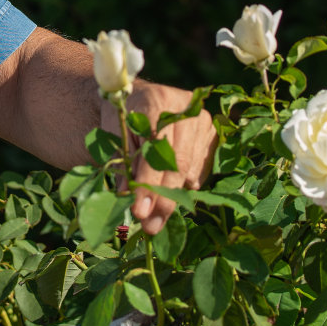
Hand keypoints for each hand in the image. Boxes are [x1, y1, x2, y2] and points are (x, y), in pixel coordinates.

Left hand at [102, 82, 216, 235]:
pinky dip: (184, 186)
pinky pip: (200, 170)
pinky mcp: (211, 134)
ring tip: (155, 216)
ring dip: (172, 197)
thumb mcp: (115, 137)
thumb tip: (128, 198)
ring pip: (189, 170)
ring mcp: (202, 121)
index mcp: (155, 102)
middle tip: (149, 226)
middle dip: (162, 198)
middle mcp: (184, 108)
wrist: (139, 99)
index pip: (154, 149)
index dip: (147, 181)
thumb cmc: (123, 120)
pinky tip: (169, 188)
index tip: (138, 210)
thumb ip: (122, 165)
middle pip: (176, 162)